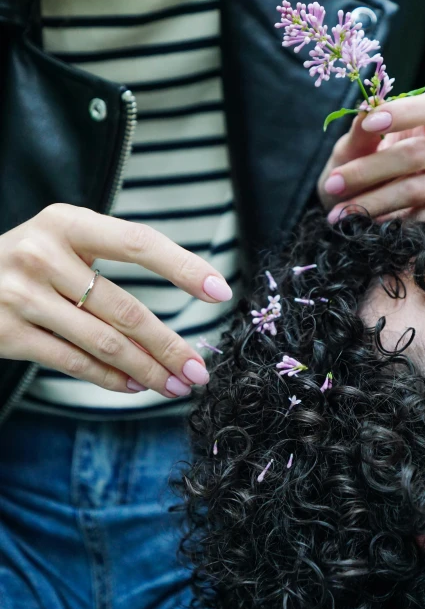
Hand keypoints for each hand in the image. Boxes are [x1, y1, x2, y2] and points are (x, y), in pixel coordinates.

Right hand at [0, 204, 232, 396]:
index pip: (138, 243)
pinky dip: (111, 378)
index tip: (220, 291)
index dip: (183, 267)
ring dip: (148, 370)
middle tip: (200, 370)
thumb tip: (169, 310)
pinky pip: (74, 362)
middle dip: (170, 345)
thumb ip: (107, 258)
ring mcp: (22, 295)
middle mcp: (43, 254)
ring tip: (176, 385)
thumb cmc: (27, 260)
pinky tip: (136, 385)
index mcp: (66, 222)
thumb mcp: (61, 240)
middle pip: (126, 308)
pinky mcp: (9, 333)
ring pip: (104, 342)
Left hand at [318, 89, 424, 226]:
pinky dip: (394, 225)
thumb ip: (360, 132)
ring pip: (417, 189)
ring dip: (372, 202)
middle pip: (418, 153)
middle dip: (368, 170)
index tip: (370, 123)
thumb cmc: (361, 173)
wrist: (360, 216)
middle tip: (333, 184)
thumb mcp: (352, 151)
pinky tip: (372, 227)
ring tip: (340, 213)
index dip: (409, 112)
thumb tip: (366, 108)